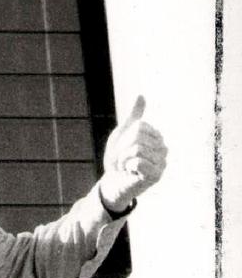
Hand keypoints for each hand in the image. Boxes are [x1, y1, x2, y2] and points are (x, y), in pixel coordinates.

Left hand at [98, 95, 167, 211]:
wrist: (113, 181)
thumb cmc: (119, 158)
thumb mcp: (123, 133)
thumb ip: (134, 116)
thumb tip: (141, 96)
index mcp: (157, 137)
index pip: (139, 126)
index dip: (124, 137)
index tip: (124, 148)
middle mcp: (163, 149)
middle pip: (137, 136)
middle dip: (122, 148)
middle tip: (124, 159)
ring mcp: (162, 163)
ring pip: (136, 149)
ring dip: (122, 159)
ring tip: (126, 167)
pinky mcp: (157, 175)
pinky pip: (137, 161)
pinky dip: (127, 167)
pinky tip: (131, 173)